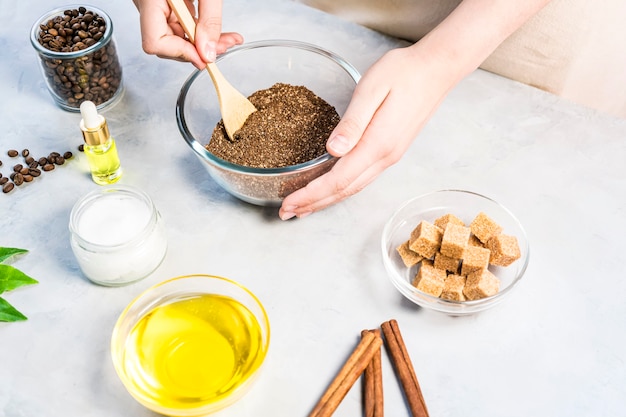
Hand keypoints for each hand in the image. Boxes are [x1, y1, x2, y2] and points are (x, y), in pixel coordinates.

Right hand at [132, 0, 242, 68]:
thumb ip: (209, 19)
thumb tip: (208, 53)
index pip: (155, 43)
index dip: (180, 54)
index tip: (204, 57)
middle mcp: (148, 4)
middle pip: (167, 43)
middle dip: (197, 50)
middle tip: (224, 47)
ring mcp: (156, 5)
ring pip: (177, 37)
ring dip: (204, 43)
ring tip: (229, 40)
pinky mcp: (167, 3)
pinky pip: (182, 25)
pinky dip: (202, 31)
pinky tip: (221, 34)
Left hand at [279, 44, 452, 219]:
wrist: (437, 70)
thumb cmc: (403, 73)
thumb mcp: (372, 89)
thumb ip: (352, 122)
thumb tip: (333, 150)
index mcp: (377, 144)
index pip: (338, 179)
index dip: (311, 194)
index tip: (289, 203)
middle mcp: (384, 157)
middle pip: (344, 190)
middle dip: (314, 204)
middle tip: (287, 213)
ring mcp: (390, 156)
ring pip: (353, 188)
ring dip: (327, 200)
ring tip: (304, 208)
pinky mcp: (391, 151)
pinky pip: (362, 179)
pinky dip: (341, 189)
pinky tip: (332, 189)